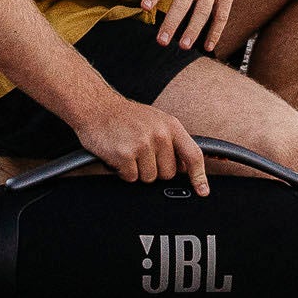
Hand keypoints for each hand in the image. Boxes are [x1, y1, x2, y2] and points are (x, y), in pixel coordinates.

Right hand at [76, 94, 209, 195]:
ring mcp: (142, 144)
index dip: (199, 176)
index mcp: (171, 125)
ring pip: (149, 178)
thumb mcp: (156, 120)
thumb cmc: (125, 116)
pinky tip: (118, 155)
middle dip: (155, 170)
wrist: (95, 106)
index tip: (203, 191)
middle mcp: (160, 134)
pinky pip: (131, 178)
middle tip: (140, 153)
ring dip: (137, 171)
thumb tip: (186, 168)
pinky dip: (123, 172)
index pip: (193, 155)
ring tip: (128, 151)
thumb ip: (173, 141)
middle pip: (168, 174)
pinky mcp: (125, 155)